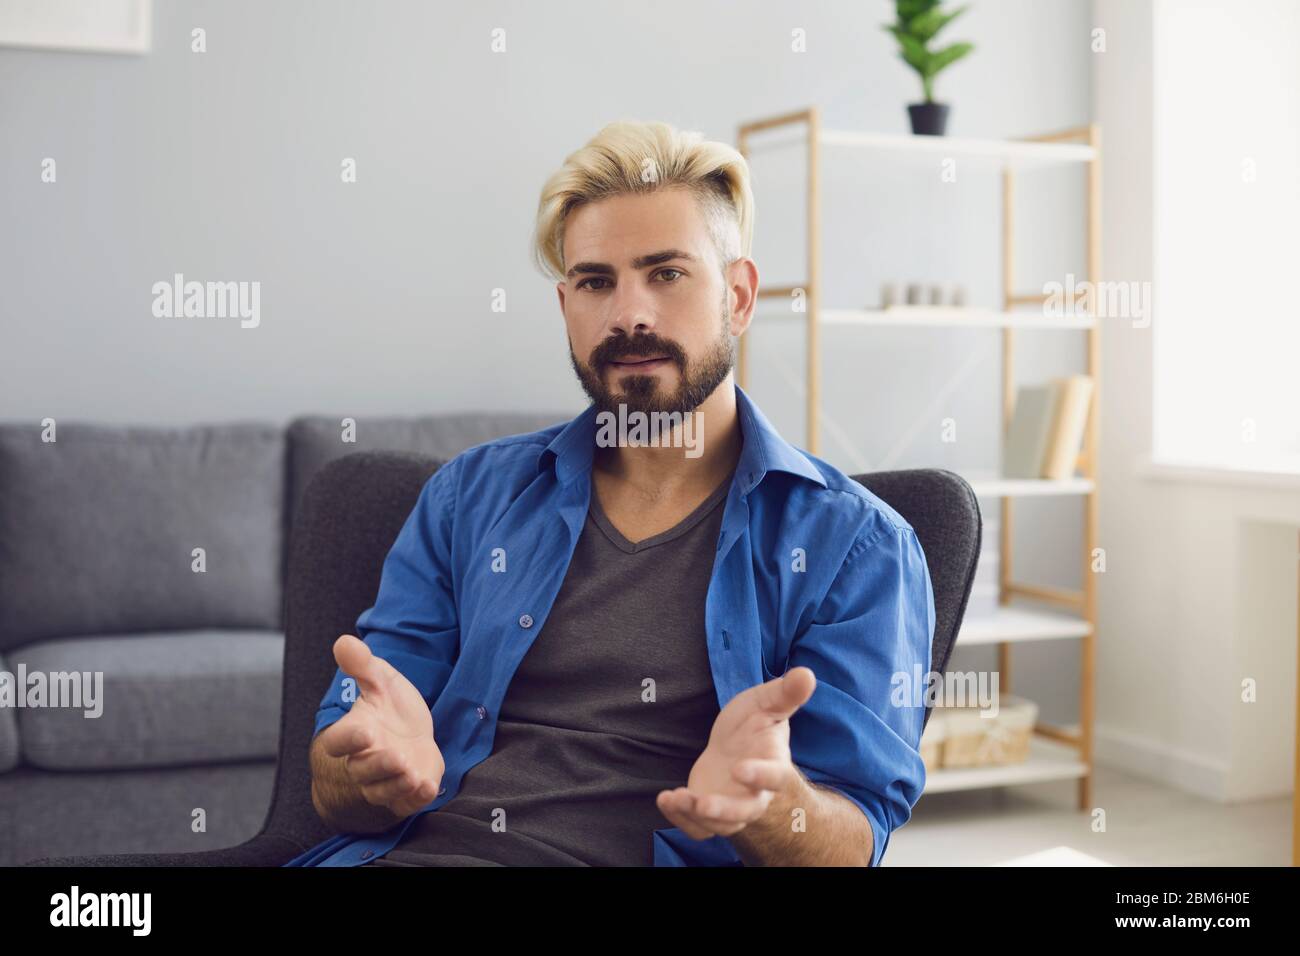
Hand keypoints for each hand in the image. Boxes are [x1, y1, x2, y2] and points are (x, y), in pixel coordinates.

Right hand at [316, 634, 444, 818]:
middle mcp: (366, 761)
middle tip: (397, 756)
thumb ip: (363, 665)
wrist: (411, 737)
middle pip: (362, 771)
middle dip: (379, 765)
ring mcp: (386, 781)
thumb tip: (343, 640)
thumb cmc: (390, 709)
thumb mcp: (381, 682)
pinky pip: (406, 804)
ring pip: (382, 791)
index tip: (365, 730)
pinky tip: (428, 787)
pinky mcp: (406, 795)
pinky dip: (416, 799)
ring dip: (397, 785)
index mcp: (355, 733)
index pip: (338, 741)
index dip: (348, 739)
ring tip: (412, 773)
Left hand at [656, 666, 815, 839]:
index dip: (761, 775)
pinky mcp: (710, 815)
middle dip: (724, 811)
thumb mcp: (767, 704)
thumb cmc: (754, 725)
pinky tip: (666, 800)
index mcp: (774, 765)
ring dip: (696, 815)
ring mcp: (732, 807)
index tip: (739, 768)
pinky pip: (698, 828)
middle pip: (746, 811)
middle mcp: (755, 793)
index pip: (776, 777)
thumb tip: (808, 672)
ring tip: (674, 797)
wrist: (736, 750)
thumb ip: (786, 693)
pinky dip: (680, 819)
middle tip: (702, 803)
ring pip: (720, 825)